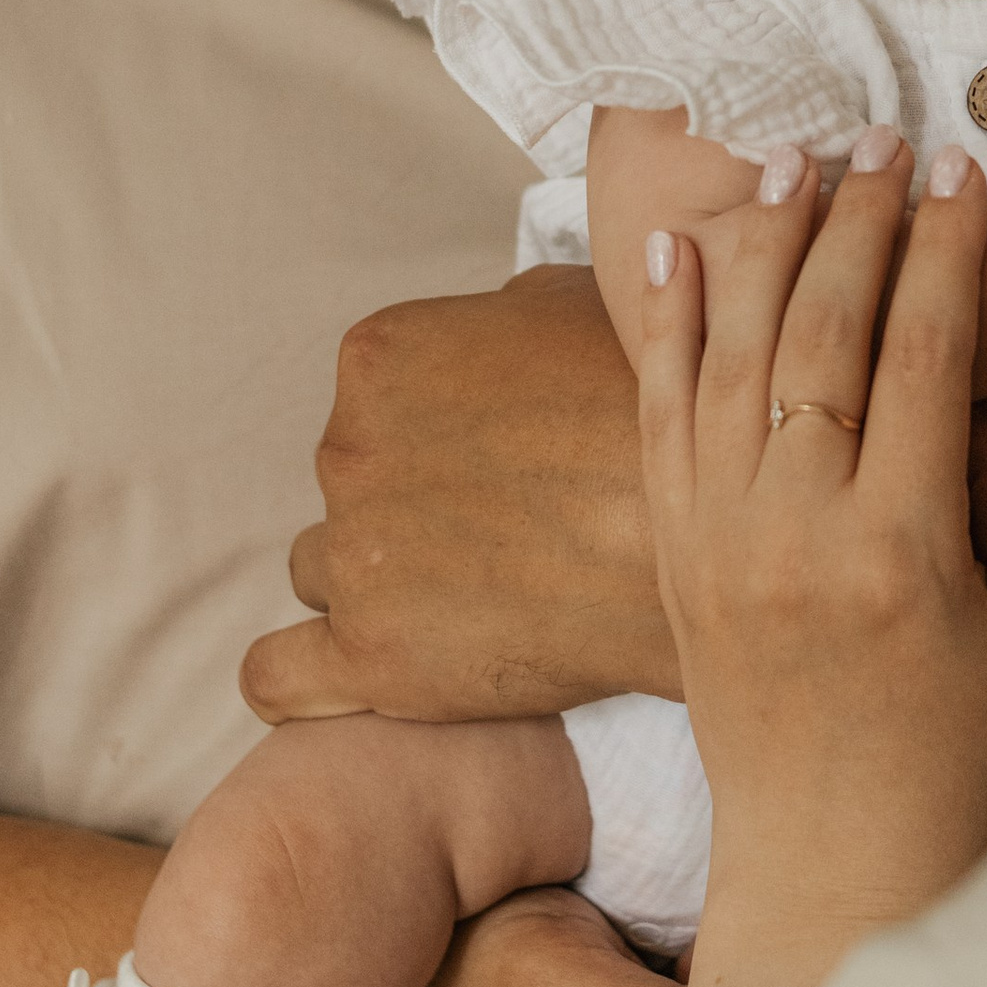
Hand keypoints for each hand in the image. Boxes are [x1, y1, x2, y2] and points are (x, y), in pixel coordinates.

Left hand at [240, 268, 677, 727]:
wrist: (712, 535)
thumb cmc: (661, 411)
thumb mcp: (578, 306)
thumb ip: (500, 319)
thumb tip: (491, 329)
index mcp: (381, 355)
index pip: (371, 405)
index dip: (436, 439)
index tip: (503, 467)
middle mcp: (346, 448)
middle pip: (351, 489)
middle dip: (411, 512)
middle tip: (508, 538)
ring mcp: (353, 555)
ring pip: (323, 573)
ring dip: (380, 587)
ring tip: (474, 605)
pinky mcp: (369, 656)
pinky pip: (274, 675)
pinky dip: (299, 680)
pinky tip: (346, 677)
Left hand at [640, 137, 986, 986]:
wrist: (832, 864)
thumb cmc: (965, 750)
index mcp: (899, 550)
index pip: (921, 356)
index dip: (944, 252)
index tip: (964, 175)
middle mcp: (791, 532)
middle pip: (818, 330)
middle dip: (857, 219)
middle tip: (887, 142)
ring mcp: (716, 539)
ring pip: (731, 352)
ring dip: (765, 242)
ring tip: (798, 159)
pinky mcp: (674, 553)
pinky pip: (659, 412)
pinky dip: (669, 320)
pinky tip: (685, 245)